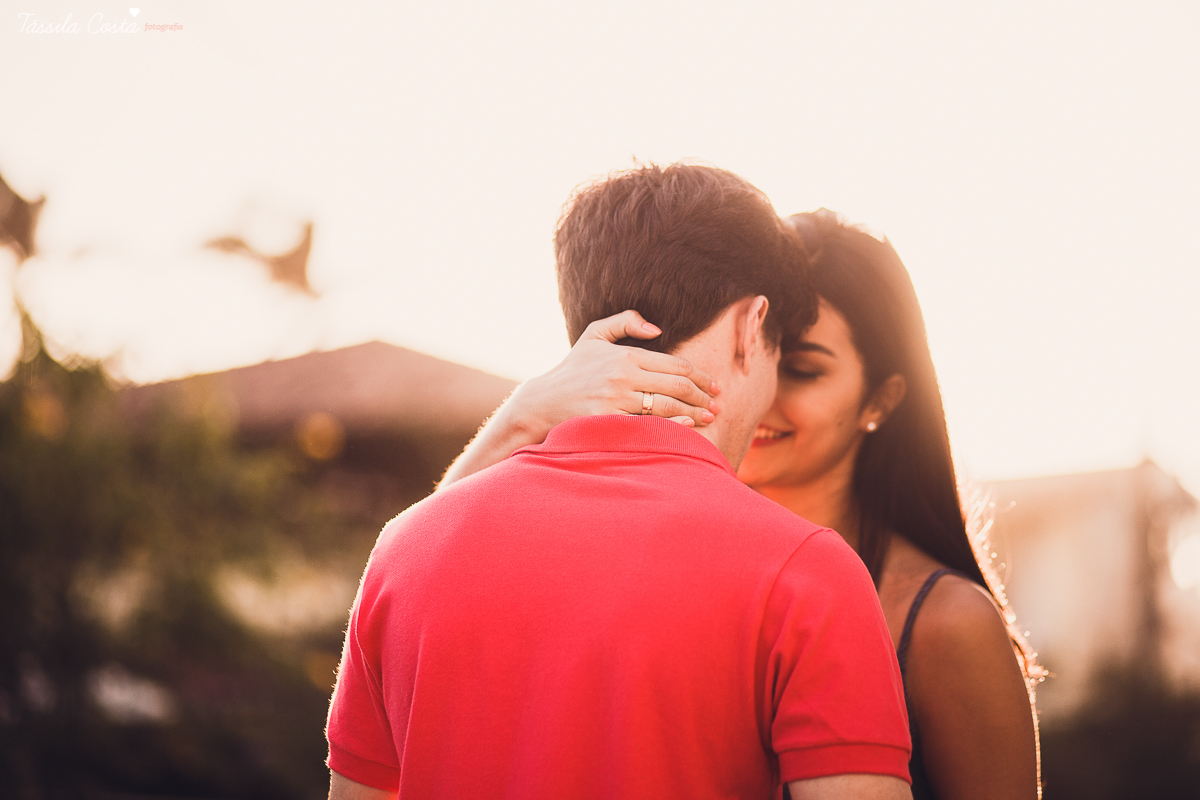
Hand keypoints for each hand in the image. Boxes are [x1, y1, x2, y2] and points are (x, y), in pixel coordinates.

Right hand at [517, 310, 718, 431]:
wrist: (543, 402)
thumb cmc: (572, 369)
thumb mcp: (594, 335)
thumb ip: (625, 322)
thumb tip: (657, 328)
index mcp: (626, 355)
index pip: (676, 365)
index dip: (701, 376)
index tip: (715, 386)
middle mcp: (623, 376)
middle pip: (677, 386)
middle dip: (703, 396)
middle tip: (717, 405)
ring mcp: (615, 399)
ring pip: (666, 406)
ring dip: (693, 412)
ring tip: (708, 418)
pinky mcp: (608, 420)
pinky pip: (647, 424)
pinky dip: (671, 426)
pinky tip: (686, 427)